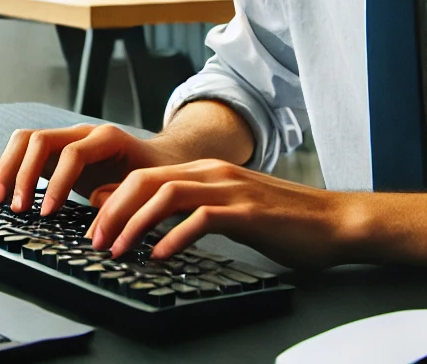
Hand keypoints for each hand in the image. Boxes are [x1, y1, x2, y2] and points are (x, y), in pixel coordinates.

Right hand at [0, 123, 187, 214]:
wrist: (158, 162)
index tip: (48, 212)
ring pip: (25, 140)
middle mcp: (82, 133)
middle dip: (24, 174)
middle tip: (19, 208)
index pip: (72, 153)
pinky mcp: (55, 152)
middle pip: (40, 139)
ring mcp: (66, 139)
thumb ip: (126, 194)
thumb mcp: (149, 187)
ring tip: (1, 200)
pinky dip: (10, 169)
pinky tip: (4, 193)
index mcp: (107, 139)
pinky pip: (24, 152)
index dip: (57, 183)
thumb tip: (96, 204)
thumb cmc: (155, 175)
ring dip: (9, 169)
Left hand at [88, 159, 361, 270]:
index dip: (112, 198)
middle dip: (113, 210)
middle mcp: (214, 173)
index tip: (92, 225)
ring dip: (135, 223)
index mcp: (205, 171)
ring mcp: (231, 189)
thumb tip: (143, 220)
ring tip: (117, 249)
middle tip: (94, 240)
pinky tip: (160, 256)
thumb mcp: (227, 209)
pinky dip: (174, 237)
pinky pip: (201, 218)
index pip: (144, 175)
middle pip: (146, 180)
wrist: (335, 222)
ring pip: (167, 194)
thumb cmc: (282, 221)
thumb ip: (188, 209)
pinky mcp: (248, 211)